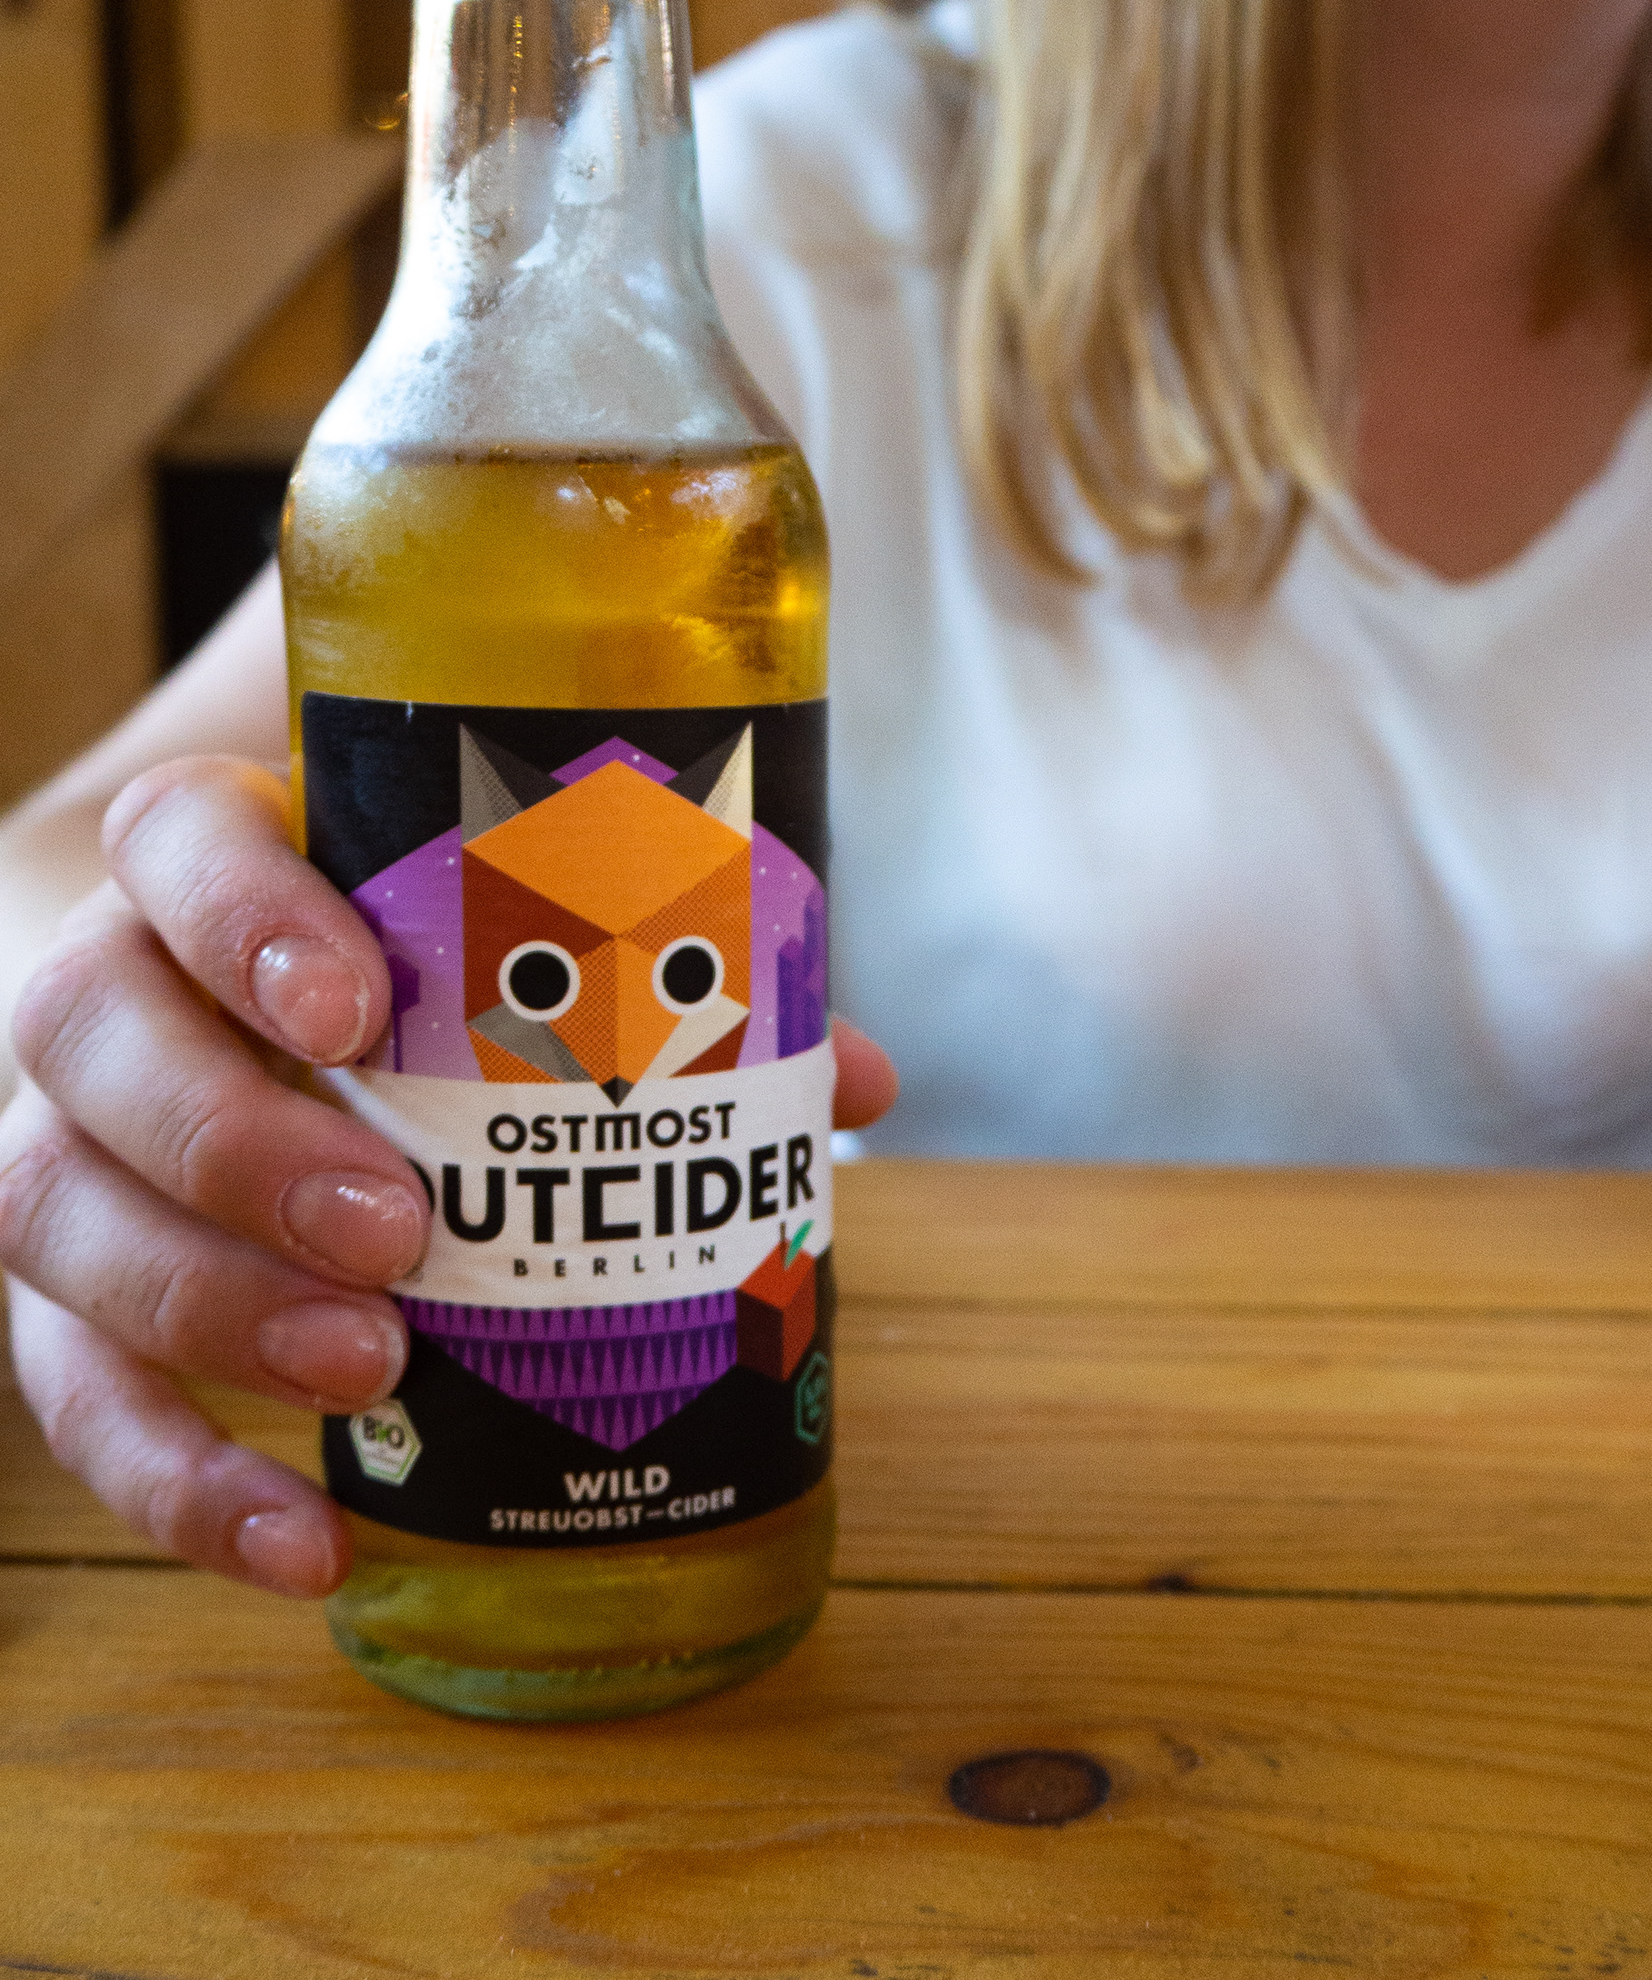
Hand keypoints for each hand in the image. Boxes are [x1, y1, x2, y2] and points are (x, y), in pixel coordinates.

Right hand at [1, 755, 895, 1600]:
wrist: (206, 981)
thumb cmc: (383, 938)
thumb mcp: (485, 915)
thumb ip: (650, 967)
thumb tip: (844, 1079)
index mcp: (202, 854)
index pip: (174, 841)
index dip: (244, 916)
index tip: (359, 1003)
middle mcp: (101, 982)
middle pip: (92, 1032)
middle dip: (239, 1143)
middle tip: (401, 1230)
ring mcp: (60, 1132)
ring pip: (51, 1209)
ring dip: (207, 1307)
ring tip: (371, 1370)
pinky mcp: (58, 1283)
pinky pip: (71, 1386)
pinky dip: (178, 1479)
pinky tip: (305, 1540)